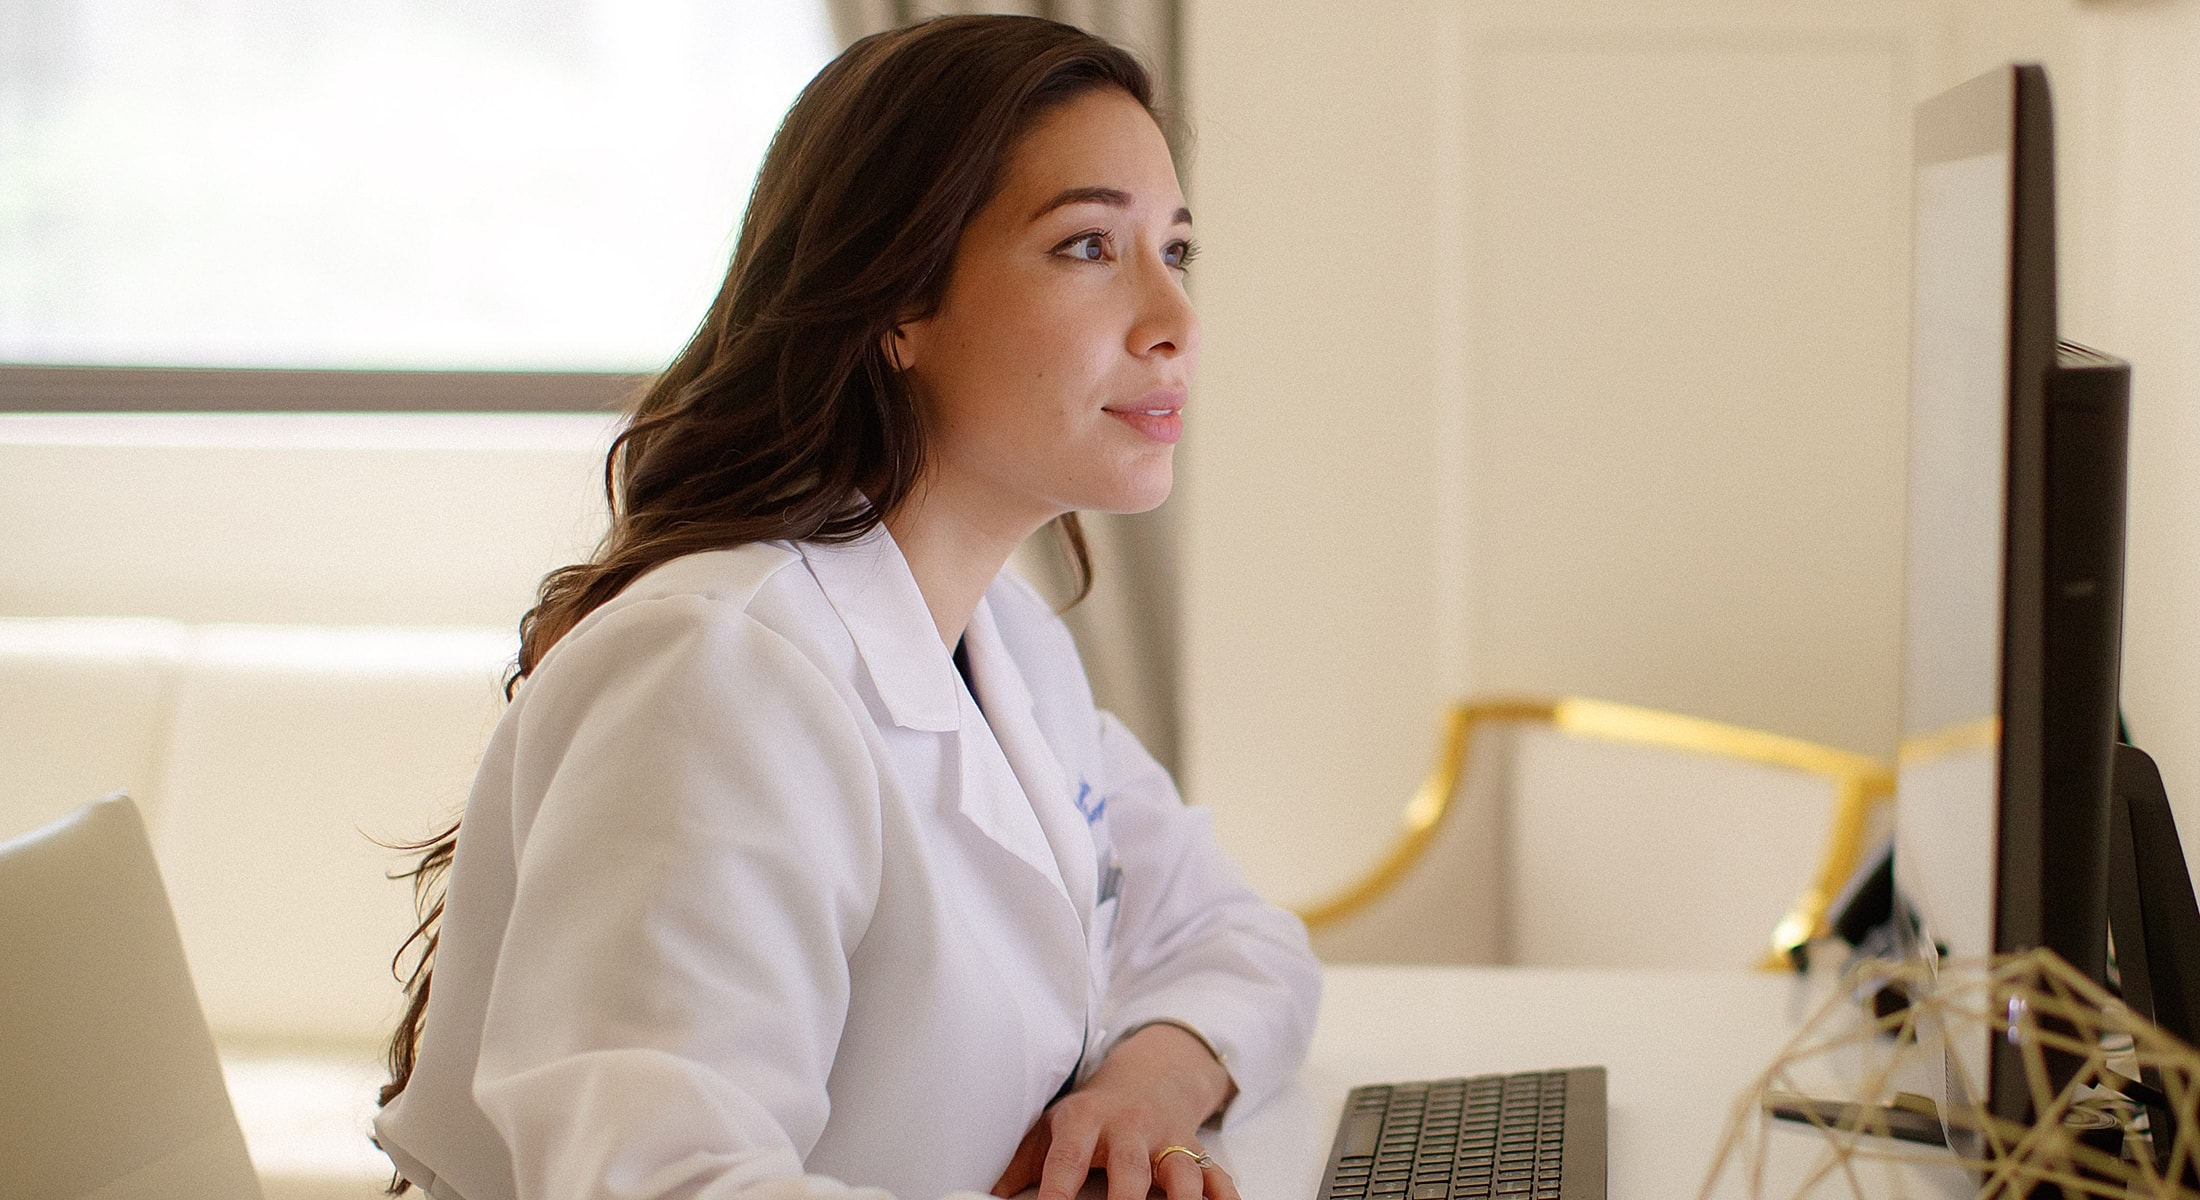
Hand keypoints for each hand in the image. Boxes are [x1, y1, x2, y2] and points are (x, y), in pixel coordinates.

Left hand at [990, 1023, 1239, 1199]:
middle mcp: (1129, 1128)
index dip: (1057, 1191)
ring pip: (1181, 1171)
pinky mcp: (1197, 1151)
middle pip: (1129, 1167)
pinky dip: (1225, 1198)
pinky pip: (1218, 1177)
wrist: (1149, 1077)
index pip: (1067, 1159)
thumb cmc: (1091, 1114)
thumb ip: (1019, 1164)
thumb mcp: (1051, 1128)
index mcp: (1085, 1121)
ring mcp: (1168, 1140)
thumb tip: (979, 1197)